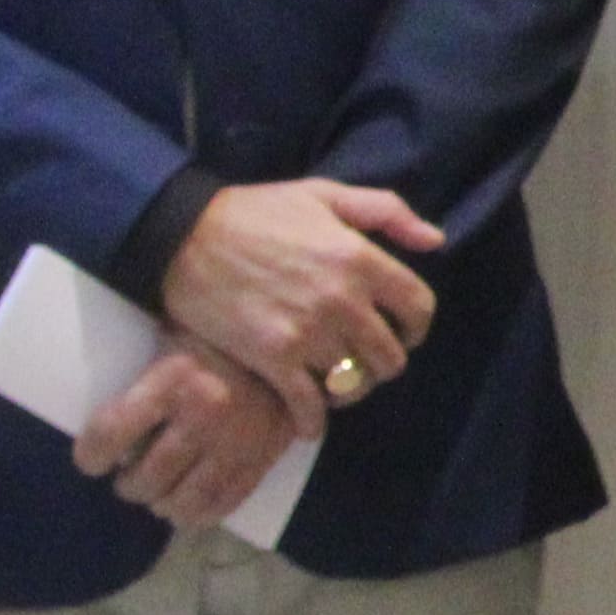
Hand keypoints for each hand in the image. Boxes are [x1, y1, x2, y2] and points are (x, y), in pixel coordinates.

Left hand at [70, 336, 298, 530]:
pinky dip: (198, 515)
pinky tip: (186, 507)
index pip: (110, 433)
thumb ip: (139, 386)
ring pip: (182, 501)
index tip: (92, 461)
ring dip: (160, 503)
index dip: (90, 456)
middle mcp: (205, 415)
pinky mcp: (261, 460)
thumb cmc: (214, 343)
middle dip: (128, 485)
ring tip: (155, 495)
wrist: (286, 348)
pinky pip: (222, 504)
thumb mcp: (169, 346)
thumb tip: (107, 436)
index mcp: (174, 382)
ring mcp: (236, 443)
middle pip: (145, 477)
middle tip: (126, 479)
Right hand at [159, 177, 442, 428]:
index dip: (416, 326)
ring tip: (336, 383)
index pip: (419, 308)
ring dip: (349, 390)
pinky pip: (310, 405)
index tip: (402, 332)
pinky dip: (314, 419)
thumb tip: (435, 241)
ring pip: (355, 384)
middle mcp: (344, 300)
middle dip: (383, 362)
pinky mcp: (272, 359)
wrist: (180, 234)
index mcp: (361, 259)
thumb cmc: (253, 212)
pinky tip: (309, 418)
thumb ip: (385, 212)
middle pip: (391, 356)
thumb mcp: (323, 195)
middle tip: (364, 360)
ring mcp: (309, 333)